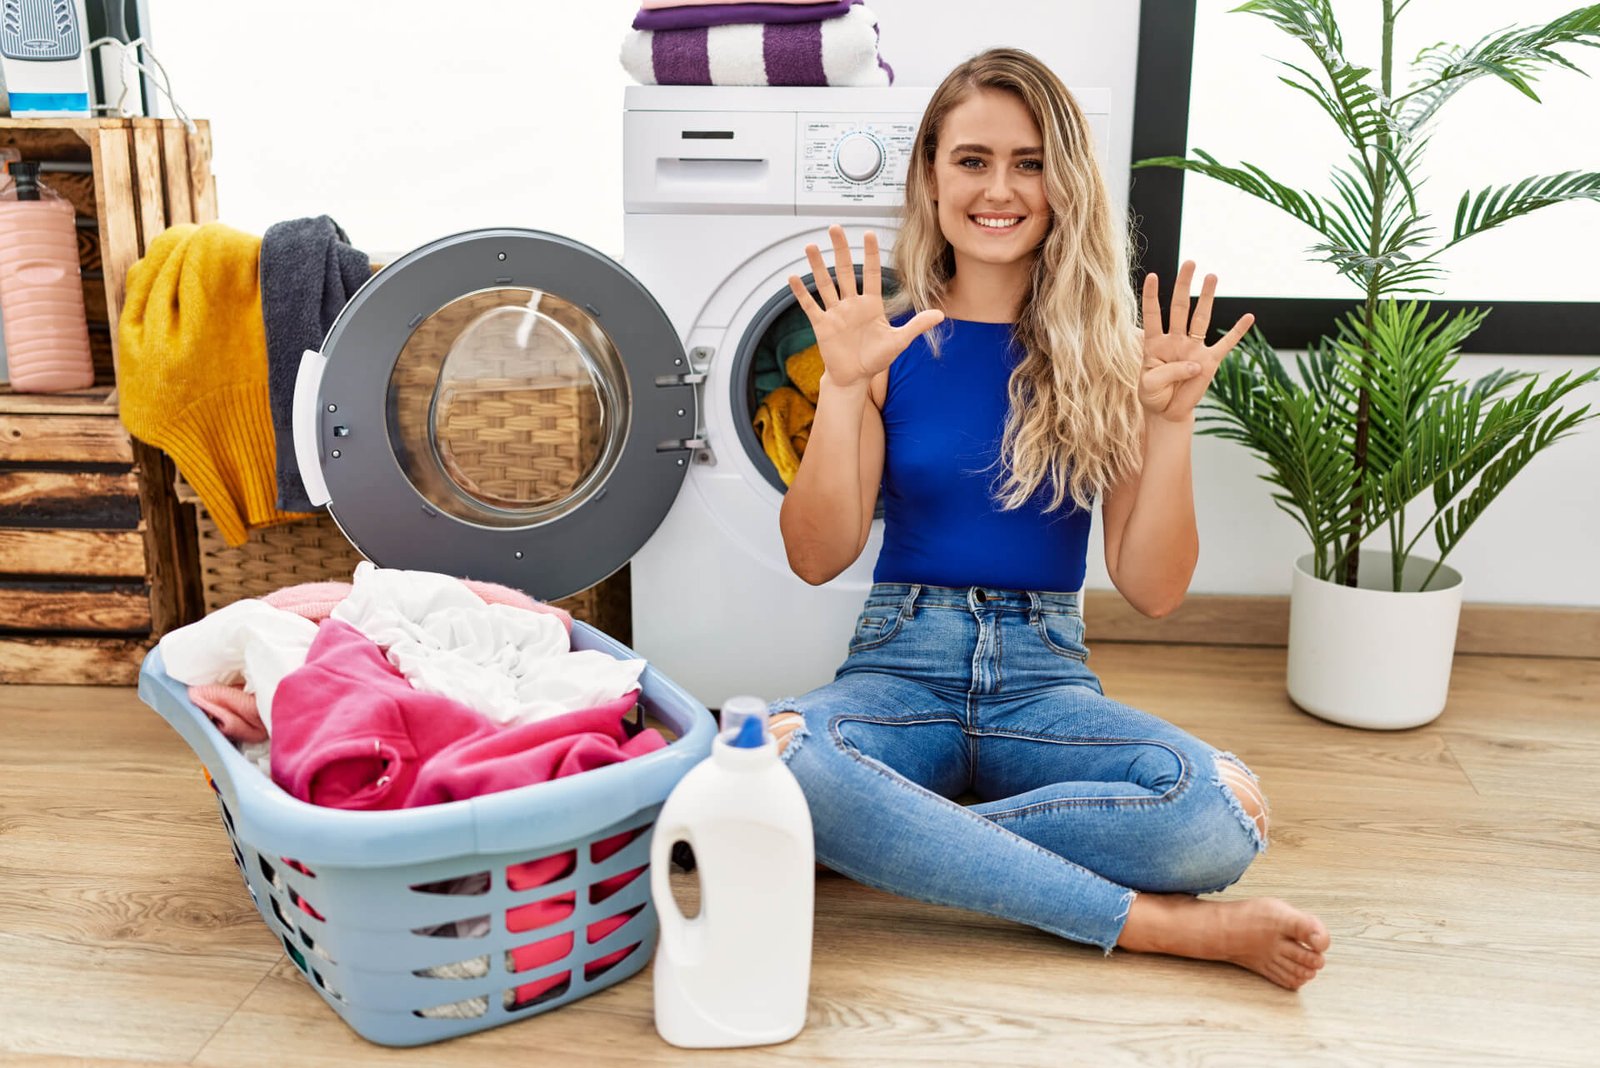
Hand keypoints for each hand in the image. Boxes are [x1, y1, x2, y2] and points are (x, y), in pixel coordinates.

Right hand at [787, 225, 944, 389]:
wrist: (854, 378)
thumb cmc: (876, 360)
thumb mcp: (898, 342)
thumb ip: (916, 326)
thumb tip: (940, 315)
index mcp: (871, 305)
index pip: (872, 273)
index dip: (870, 253)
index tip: (868, 233)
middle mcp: (852, 304)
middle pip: (845, 271)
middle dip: (840, 249)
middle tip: (835, 227)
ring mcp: (835, 313)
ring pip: (825, 284)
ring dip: (818, 266)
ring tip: (811, 247)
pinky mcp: (821, 325)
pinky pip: (810, 306)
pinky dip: (801, 293)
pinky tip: (794, 278)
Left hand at [1139, 261, 1254, 421]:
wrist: (1167, 412)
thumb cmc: (1153, 395)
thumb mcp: (1149, 385)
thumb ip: (1167, 372)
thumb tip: (1195, 363)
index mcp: (1154, 342)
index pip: (1153, 314)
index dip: (1152, 296)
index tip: (1152, 275)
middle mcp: (1175, 340)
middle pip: (1179, 307)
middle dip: (1184, 285)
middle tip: (1189, 262)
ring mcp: (1194, 348)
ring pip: (1201, 318)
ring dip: (1206, 297)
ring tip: (1212, 276)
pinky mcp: (1209, 361)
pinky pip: (1226, 344)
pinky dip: (1238, 331)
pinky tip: (1249, 317)